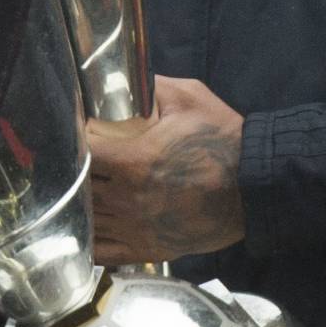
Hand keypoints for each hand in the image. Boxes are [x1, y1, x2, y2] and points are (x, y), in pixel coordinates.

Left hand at [87, 76, 245, 263]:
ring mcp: (137, 229)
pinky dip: (88, 241)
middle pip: (78, 188)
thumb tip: (123, 75)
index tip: (71, 134)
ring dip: (76, 205)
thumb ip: (149, 85)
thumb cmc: (222, 140)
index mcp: (133, 162)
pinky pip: (104, 251)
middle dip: (70, 173)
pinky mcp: (149, 249)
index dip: (71, 141)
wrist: (257, 187)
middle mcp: (128, 200)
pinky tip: (80, 229)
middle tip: (68, 162)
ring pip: (86, 220)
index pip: (81, 152)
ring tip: (72, 191)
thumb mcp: (188, 98)